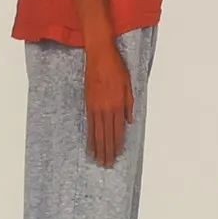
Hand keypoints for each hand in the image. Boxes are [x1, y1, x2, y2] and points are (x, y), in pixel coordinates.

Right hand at [83, 38, 134, 167]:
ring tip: (99, 160)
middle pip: (107, 134)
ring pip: (97, 132)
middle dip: (108, 150)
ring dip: (99, 147)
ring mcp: (95, 106)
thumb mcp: (129, 84)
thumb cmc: (116, 66)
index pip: (118, 129)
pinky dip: (90, 136)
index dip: (118, 144)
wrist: (99, 55)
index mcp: (118, 104)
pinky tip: (90, 145)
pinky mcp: (88, 103)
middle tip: (107, 164)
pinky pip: (89, 124)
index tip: (118, 154)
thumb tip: (129, 121)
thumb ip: (129, 104)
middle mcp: (106, 108)